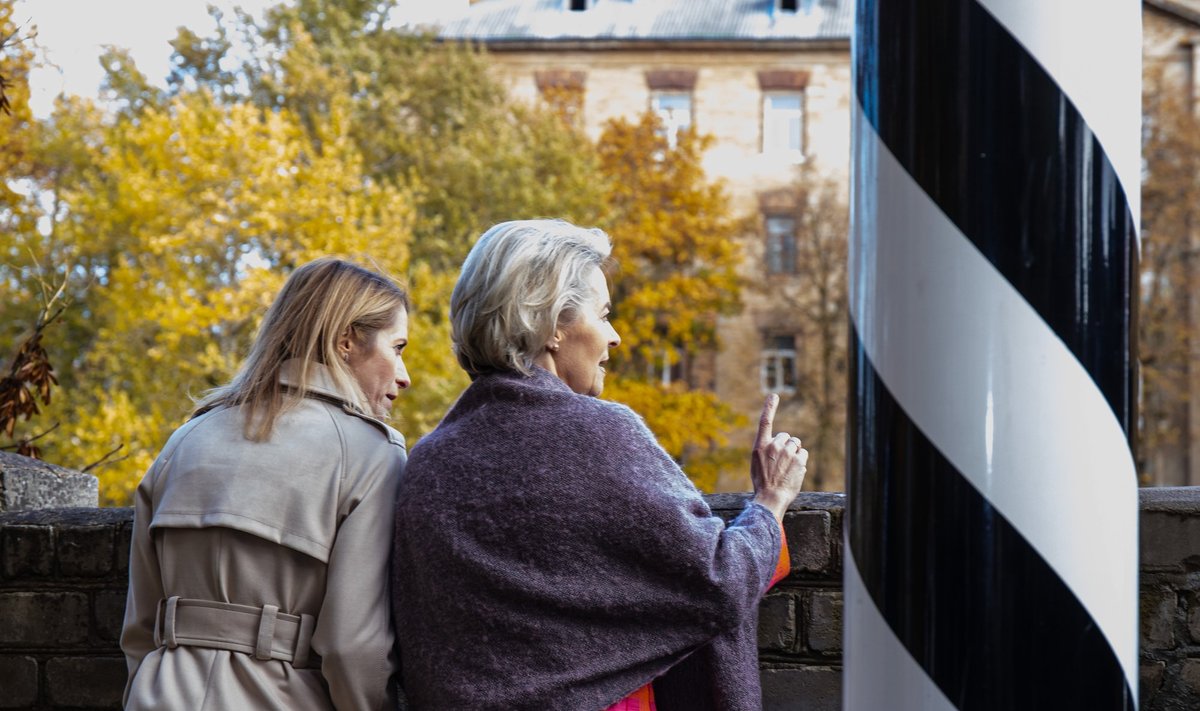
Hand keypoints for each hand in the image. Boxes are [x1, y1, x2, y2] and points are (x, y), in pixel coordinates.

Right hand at [749, 394, 807, 522]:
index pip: (765, 422)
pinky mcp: (798, 460)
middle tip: (782, 461)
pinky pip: (803, 453)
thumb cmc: (763, 483)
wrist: (770, 498)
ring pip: (796, 444)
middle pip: (786, 436)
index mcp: (760, 446)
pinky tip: (794, 471)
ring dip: (794, 452)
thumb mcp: (757, 464)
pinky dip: (801, 460)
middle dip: (787, 445)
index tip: (774, 395)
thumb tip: (783, 443)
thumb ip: (767, 450)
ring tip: (787, 468)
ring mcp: (786, 452)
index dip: (770, 407)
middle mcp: (773, 446)